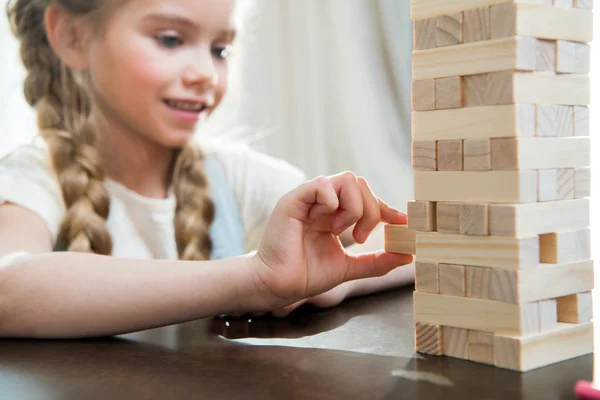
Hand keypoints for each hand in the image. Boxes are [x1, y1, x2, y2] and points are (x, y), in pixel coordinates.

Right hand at [250, 172, 412, 309]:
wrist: (278, 286)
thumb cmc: (305, 276)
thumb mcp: (348, 268)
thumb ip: (376, 261)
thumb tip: (408, 255)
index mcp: (333, 214)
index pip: (365, 198)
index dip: (385, 207)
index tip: (402, 222)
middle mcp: (322, 203)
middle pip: (360, 183)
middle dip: (370, 210)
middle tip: (361, 238)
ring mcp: (308, 199)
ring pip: (346, 179)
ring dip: (353, 207)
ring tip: (341, 231)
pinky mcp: (293, 200)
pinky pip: (321, 184)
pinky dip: (332, 201)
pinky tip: (327, 223)